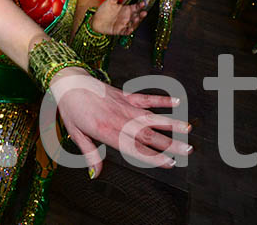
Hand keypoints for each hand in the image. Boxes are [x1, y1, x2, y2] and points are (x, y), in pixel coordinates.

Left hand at [48, 68, 190, 177]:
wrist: (68, 82)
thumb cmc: (71, 109)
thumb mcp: (76, 134)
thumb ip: (90, 154)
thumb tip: (95, 175)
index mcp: (106, 131)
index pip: (134, 148)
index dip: (153, 156)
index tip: (170, 163)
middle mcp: (118, 119)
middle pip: (147, 134)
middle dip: (169, 143)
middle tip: (188, 151)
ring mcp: (123, 106)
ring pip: (150, 117)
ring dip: (170, 123)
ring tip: (188, 129)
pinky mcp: (124, 95)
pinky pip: (145, 98)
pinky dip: (160, 100)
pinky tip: (176, 102)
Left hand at [91, 0, 146, 35]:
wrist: (96, 20)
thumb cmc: (104, 10)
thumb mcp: (110, 1)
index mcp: (126, 9)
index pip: (136, 7)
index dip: (140, 6)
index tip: (143, 3)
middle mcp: (127, 17)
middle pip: (137, 16)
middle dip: (141, 14)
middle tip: (144, 12)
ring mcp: (124, 24)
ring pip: (133, 24)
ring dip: (136, 22)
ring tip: (137, 18)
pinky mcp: (120, 30)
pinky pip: (126, 31)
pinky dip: (129, 30)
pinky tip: (131, 29)